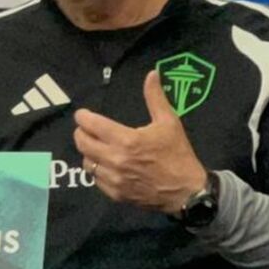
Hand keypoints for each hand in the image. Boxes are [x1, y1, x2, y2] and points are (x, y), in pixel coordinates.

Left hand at [72, 70, 206, 213]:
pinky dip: (97, 170)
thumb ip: (155, 97)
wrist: (187, 191)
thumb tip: (152, 74)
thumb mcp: (169, 122)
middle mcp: (116, 160)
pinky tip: (105, 164)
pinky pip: (95, 179)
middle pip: (82, 143)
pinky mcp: (116, 194)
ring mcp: (114, 179)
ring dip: (88, 152)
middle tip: (86, 129)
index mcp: (127, 140)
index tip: (82, 114)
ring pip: (86, 162)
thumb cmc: (177, 154)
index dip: (83, 117)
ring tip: (97, 146)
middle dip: (81, 133)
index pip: (91, 125)